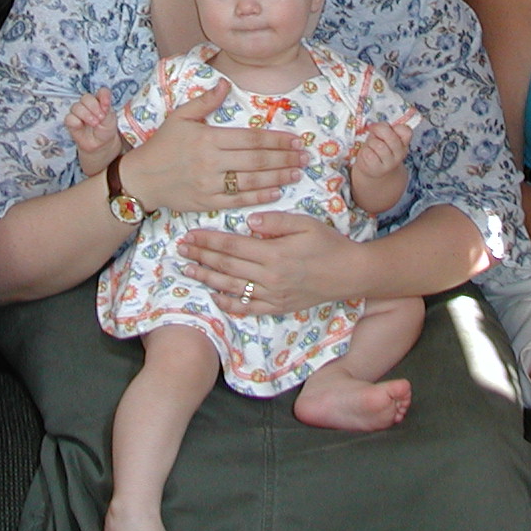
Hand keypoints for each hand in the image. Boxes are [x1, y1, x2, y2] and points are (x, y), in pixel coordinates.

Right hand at [65, 89, 122, 176]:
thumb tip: (104, 102)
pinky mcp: (71, 122)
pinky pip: (68, 118)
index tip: (106, 106)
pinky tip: (81, 125)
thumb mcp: (111, 120)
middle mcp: (88, 104)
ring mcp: (78, 112)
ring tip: (94, 123)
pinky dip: (75, 121)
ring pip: (76, 106)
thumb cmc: (106, 129)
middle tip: (100, 118)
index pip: (101, 92)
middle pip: (86, 97)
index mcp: (100, 101)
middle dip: (93, 107)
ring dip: (85, 115)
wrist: (100, 145)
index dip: (103, 96)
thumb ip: (107, 110)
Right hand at [122, 81, 305, 212]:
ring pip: (251, 181)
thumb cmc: (163, 145)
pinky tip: (277, 191)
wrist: (142, 178)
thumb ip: (205, 101)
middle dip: (284, 158)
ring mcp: (210, 184)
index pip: (251, 138)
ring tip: (297, 172)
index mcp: (208, 138)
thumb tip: (225, 83)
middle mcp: (211, 162)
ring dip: (278, 177)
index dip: (277, 140)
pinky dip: (260, 196)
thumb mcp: (180, 117)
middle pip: (257, 160)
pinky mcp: (207, 202)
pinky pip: (238, 200)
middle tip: (305, 156)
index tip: (296, 140)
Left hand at [178, 210, 357, 314]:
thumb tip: (248, 222)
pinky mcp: (278, 307)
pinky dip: (229, 304)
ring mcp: (273, 295)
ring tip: (189, 270)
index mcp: (274, 253)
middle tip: (180, 250)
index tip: (190, 235)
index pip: (232, 245)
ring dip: (208, 278)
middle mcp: (270, 277)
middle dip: (201, 256)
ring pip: (232, 288)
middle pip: (227, 266)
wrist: (350, 274)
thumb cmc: (329, 244)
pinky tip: (215, 297)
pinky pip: (248, 309)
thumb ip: (275, 221)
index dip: (208, 240)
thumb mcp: (305, 224)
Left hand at [350, 120, 414, 211]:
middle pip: (390, 137)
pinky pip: (369, 154)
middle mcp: (399, 154)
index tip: (387, 128)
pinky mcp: (377, 169)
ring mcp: (390, 163)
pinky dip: (364, 152)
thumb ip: (382, 129)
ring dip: (370, 143)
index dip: (394, 127)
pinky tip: (367, 155)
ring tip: (371, 147)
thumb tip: (374, 126)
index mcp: (403, 143)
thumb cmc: (377, 149)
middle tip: (375, 134)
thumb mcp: (382, 136)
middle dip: (379, 131)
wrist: (373, 169)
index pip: (406, 131)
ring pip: (378, 145)